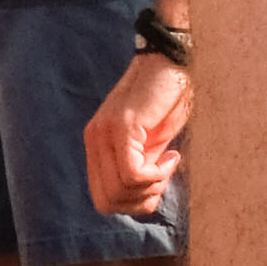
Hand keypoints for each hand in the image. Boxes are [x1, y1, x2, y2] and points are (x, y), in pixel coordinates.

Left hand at [86, 46, 186, 211]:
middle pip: (107, 202)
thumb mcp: (150, 143)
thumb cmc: (168, 99)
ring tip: (169, 162)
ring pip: (120, 190)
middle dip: (142, 200)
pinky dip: (156, 174)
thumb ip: (138, 167)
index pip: (102, 200)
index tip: (157, 184)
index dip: (132, 204)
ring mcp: (104, 133)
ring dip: (151, 186)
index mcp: (97, 146)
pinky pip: (133, 173)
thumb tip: (142, 201)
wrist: (172, 60)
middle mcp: (94, 141)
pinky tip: (171, 155)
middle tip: (164, 177)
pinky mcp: (122, 127)